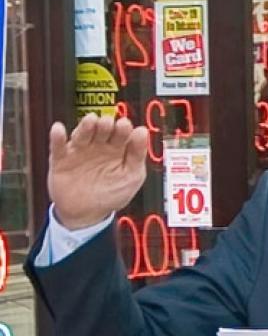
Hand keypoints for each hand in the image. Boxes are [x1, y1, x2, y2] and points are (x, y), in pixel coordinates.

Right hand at [47, 114, 148, 228]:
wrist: (86, 214)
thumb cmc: (111, 194)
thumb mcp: (131, 176)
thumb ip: (137, 155)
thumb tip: (142, 132)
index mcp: (117, 148)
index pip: (121, 133)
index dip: (123, 128)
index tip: (125, 125)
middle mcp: (98, 146)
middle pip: (102, 130)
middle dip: (105, 125)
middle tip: (108, 123)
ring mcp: (80, 151)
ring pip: (82, 135)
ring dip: (86, 127)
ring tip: (91, 120)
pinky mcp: (61, 160)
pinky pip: (58, 147)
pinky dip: (57, 138)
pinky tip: (59, 130)